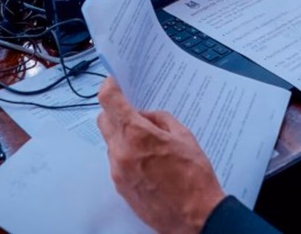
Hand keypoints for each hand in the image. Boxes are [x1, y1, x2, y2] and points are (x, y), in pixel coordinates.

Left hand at [97, 78, 225, 233]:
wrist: (196, 218)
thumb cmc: (194, 178)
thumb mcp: (184, 136)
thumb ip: (159, 119)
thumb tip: (145, 116)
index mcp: (137, 134)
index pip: (109, 101)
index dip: (109, 87)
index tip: (113, 82)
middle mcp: (121, 152)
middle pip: (104, 120)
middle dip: (115, 113)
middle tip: (133, 114)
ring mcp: (118, 172)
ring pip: (110, 143)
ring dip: (122, 137)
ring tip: (148, 145)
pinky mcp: (120, 188)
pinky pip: (116, 162)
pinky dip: (126, 155)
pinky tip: (147, 163)